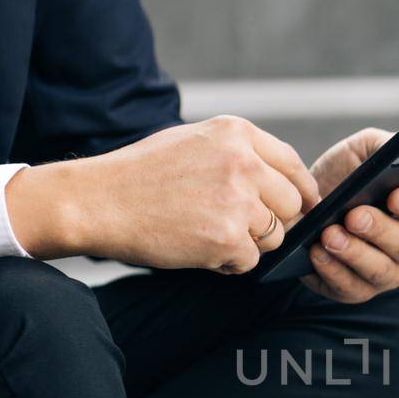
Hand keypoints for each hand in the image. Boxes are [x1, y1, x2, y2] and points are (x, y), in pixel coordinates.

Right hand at [5, 116, 319, 272]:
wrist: (98, 201)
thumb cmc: (140, 173)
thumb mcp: (193, 140)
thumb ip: (239, 154)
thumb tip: (281, 183)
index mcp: (236, 133)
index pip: (293, 165)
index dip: (300, 191)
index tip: (300, 206)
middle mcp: (243, 163)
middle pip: (291, 204)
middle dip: (274, 221)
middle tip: (243, 228)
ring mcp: (237, 202)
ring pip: (274, 236)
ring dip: (249, 243)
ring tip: (209, 234)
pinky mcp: (227, 239)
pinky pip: (250, 261)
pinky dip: (229, 263)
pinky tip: (200, 250)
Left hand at [301, 128, 398, 303]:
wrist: (306, 205)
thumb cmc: (343, 176)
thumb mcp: (361, 151)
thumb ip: (382, 145)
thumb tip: (397, 149)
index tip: (395, 195)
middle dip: (380, 230)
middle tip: (354, 216)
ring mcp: (386, 273)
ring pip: (380, 271)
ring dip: (354, 254)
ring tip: (329, 236)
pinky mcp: (357, 290)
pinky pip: (350, 288)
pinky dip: (332, 272)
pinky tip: (316, 253)